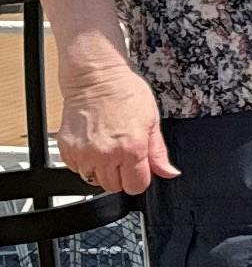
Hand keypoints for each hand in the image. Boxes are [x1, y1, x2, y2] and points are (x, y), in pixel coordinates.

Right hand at [57, 54, 176, 196]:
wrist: (96, 79)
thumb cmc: (125, 93)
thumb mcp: (152, 120)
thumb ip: (158, 152)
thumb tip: (169, 172)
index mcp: (132, 149)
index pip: (136, 186)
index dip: (139, 178)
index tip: (138, 168)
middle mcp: (107, 155)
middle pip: (114, 187)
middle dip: (121, 175)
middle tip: (122, 153)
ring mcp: (85, 154)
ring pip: (94, 181)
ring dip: (101, 170)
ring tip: (107, 147)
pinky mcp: (67, 151)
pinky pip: (77, 170)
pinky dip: (85, 162)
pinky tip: (93, 144)